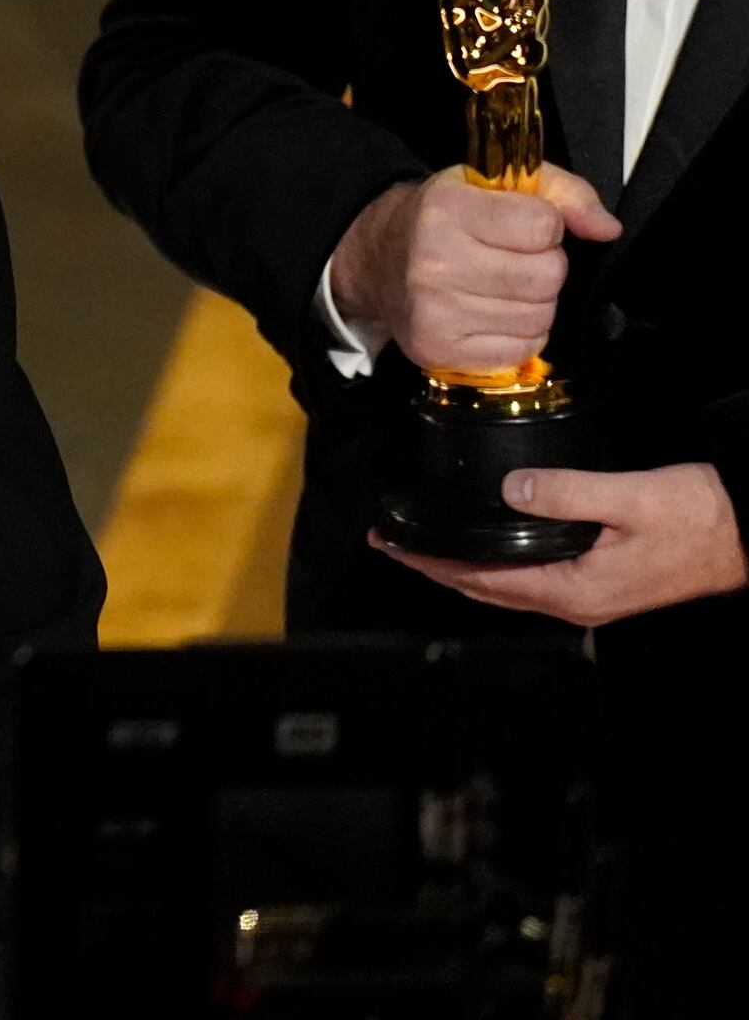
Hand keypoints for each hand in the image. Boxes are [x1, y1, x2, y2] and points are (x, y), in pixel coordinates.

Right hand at [327, 164, 618, 376]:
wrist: (378, 259)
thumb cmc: (445, 219)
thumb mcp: (497, 184)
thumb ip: (563, 193)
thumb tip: (607, 229)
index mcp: (447, 209)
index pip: (543, 226)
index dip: (545, 227)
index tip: (521, 228)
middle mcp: (434, 261)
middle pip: (547, 276)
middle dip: (544, 268)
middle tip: (514, 261)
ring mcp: (434, 311)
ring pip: (540, 316)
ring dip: (534, 304)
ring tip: (502, 289)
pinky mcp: (438, 349)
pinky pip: (521, 349)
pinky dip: (519, 335)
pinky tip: (494, 316)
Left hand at [372, 463, 748, 624]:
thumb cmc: (701, 521)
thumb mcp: (631, 498)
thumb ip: (566, 493)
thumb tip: (510, 491)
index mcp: (574, 590)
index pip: (482, 580)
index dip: (432, 562)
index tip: (393, 545)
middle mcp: (575, 603)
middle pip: (486, 589)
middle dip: (435, 568)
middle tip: (392, 546)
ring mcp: (589, 598)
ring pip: (507, 588)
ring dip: (462, 569)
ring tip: (425, 548)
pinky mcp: (602, 585)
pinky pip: (530, 581)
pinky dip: (496, 567)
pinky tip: (487, 551)